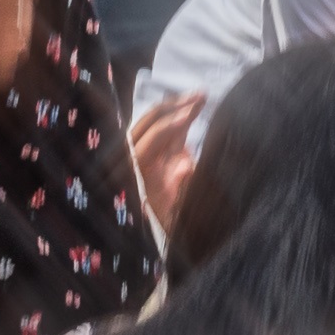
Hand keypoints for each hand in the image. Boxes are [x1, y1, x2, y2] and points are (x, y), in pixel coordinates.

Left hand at [128, 90, 201, 234]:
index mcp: (136, 173)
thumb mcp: (180, 213)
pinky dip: (172, 115)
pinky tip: (191, 107)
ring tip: (199, 97)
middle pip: (148, 122)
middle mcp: (132, 160)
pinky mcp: (147, 153)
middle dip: (175, 106)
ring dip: (174, 107)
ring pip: (150, 120)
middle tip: (202, 96)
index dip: (172, 125)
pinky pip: (156, 127)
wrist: (159, 238)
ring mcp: (138, 154)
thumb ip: (183, 189)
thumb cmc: (174, 225)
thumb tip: (187, 166)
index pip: (151, 139)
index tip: (192, 113)